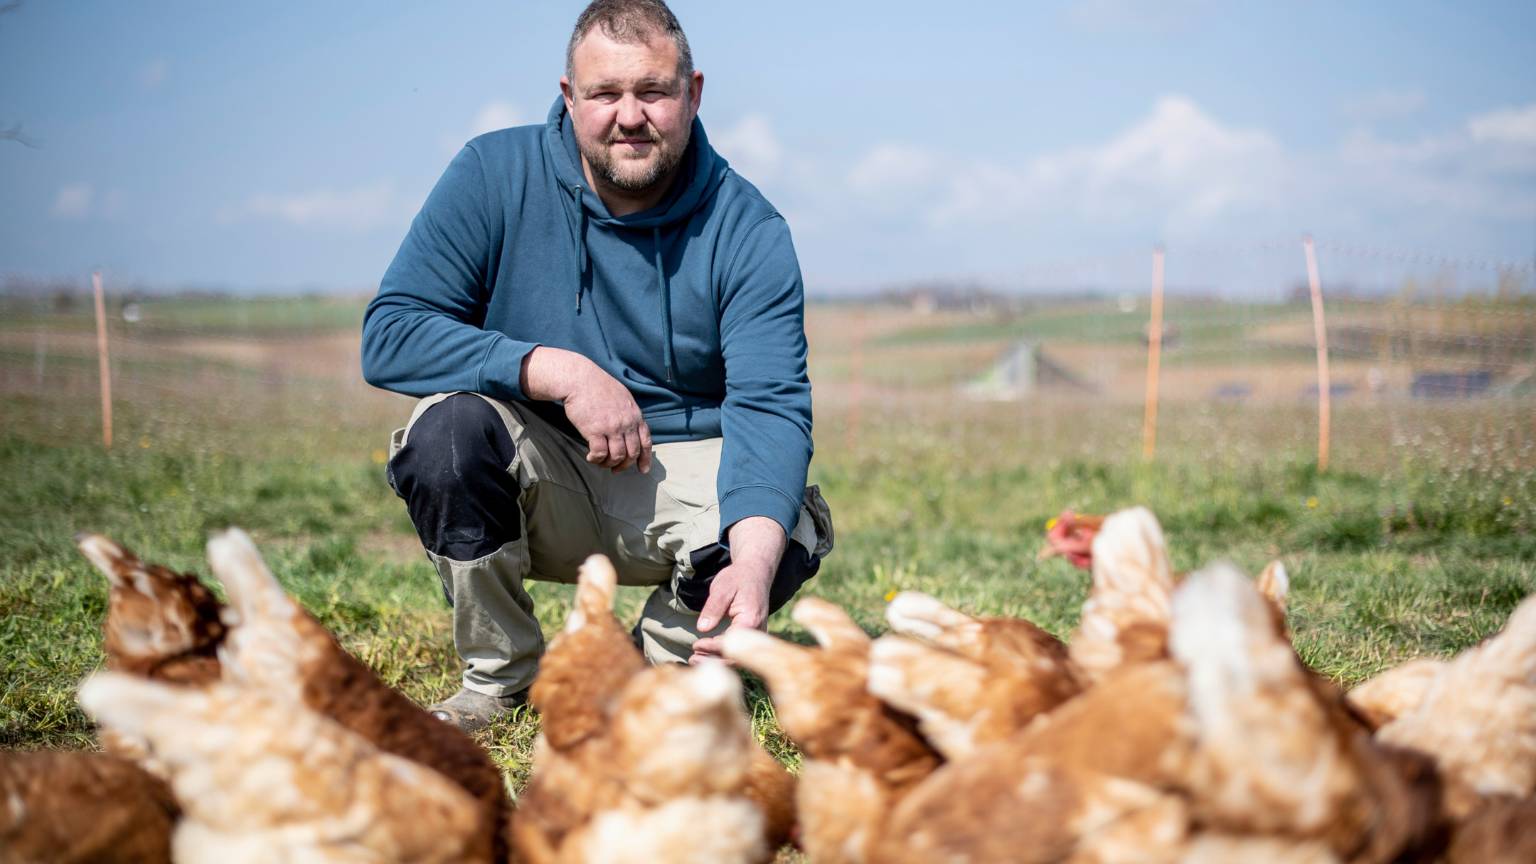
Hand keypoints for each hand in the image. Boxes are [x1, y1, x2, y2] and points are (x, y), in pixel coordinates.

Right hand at [521, 347, 651, 472]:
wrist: (579, 379)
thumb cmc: (598, 386)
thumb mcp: (622, 397)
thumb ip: (628, 414)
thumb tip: (630, 430)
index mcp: (635, 414)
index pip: (646, 441)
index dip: (645, 458)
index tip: (643, 470)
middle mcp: (626, 423)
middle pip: (632, 453)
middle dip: (624, 465)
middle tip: (615, 469)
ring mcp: (612, 427)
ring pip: (617, 456)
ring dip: (609, 464)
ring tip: (600, 462)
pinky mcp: (595, 430)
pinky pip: (600, 454)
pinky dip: (596, 459)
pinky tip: (590, 457)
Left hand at [690, 517, 785, 663]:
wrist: (755, 572)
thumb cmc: (738, 578)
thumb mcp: (722, 588)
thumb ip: (713, 608)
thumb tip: (702, 628)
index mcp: (751, 620)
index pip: (730, 642)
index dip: (711, 647)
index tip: (695, 645)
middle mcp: (757, 632)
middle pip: (735, 656)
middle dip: (712, 660)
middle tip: (691, 659)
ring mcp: (756, 635)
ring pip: (737, 657)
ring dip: (716, 661)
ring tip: (695, 659)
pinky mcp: (752, 636)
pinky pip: (738, 651)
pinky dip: (722, 655)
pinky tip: (706, 654)